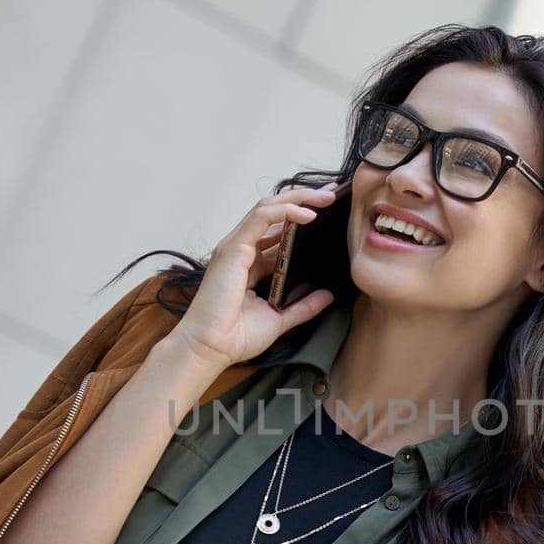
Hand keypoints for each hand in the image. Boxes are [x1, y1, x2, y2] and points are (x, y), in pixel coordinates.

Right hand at [166, 183, 340, 370]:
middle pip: (274, 212)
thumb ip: (303, 305)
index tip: (329, 212)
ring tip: (326, 197)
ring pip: (268, 207)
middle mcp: (243, 250)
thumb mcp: (280, 318)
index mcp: (252, 263)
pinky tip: (308, 215)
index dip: (302, 217)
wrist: (212, 349)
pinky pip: (262, 218)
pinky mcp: (234, 248)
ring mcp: (236, 247)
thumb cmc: (236, 337)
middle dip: (304, 199)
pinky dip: (286, 212)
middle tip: (331, 194)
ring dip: (299, 198)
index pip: (278, 230)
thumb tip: (327, 294)